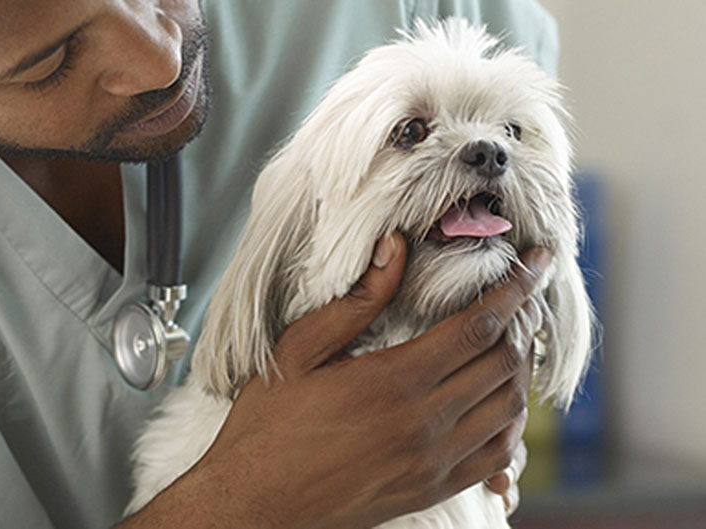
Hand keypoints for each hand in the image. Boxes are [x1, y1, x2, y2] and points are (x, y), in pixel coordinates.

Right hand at [124, 232, 548, 527]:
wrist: (256, 501)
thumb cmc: (268, 423)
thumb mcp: (299, 350)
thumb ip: (355, 301)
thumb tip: (396, 248)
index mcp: (393, 381)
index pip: (478, 327)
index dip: (516, 290)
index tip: (537, 262)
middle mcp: (424, 424)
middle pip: (503, 365)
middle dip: (520, 324)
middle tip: (520, 299)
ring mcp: (432, 463)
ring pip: (508, 411)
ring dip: (517, 372)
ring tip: (509, 345)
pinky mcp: (431, 490)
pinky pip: (495, 457)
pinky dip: (510, 425)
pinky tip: (498, 404)